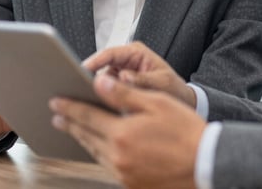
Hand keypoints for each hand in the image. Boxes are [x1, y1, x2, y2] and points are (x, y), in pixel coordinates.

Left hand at [50, 73, 204, 188]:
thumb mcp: (156, 102)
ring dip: (81, 138)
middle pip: (86, 135)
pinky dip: (98, 152)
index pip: (87, 116)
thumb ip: (124, 93)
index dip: (69, 107)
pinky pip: (107, 165)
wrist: (206, 163)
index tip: (56, 100)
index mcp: (122, 133)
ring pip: (94, 152)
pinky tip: (97, 146)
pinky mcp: (131, 182)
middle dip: (70, 123)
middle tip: (57, 114)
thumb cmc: (185, 130)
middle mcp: (118, 155)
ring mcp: (123, 172)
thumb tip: (100, 82)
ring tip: (73, 129)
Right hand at [84, 41, 195, 107]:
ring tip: (85, 100)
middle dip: (90, 76)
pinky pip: (106, 89)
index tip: (81, 70)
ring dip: (95, 89)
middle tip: (76, 87)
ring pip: (101, 79)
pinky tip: (96, 107)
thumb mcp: (161, 84)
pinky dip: (101, 97)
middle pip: (101, 65)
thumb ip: (143, 80)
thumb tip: (123, 77)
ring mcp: (121, 72)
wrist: (182, 101)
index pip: (110, 53)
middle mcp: (126, 60)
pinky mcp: (119, 85)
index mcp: (136, 53)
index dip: (94, 61)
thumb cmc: (175, 89)